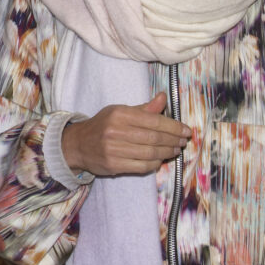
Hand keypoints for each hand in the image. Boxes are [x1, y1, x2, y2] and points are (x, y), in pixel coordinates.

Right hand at [59, 92, 189, 177]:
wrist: (78, 144)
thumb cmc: (103, 125)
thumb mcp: (120, 111)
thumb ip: (144, 108)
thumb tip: (164, 97)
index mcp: (120, 114)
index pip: (154, 121)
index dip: (173, 127)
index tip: (186, 131)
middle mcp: (116, 131)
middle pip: (154, 138)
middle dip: (173, 141)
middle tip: (183, 142)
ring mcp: (114, 150)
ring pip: (150, 153)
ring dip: (167, 153)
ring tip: (175, 150)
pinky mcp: (113, 165)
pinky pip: (142, 167)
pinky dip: (155, 164)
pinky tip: (160, 160)